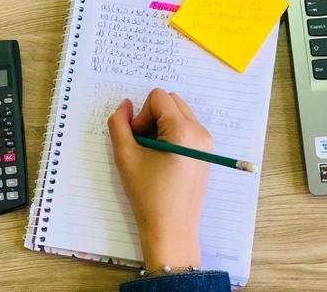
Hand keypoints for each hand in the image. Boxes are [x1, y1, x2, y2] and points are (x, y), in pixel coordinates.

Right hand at [108, 88, 212, 271]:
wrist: (172, 229)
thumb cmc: (148, 194)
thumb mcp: (125, 156)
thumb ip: (119, 124)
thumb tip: (125, 104)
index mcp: (184, 130)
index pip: (158, 97)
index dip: (142, 114)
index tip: (139, 139)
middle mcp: (200, 131)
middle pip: (171, 101)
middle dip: (153, 116)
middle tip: (144, 144)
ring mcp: (207, 141)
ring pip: (179, 112)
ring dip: (161, 124)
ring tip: (153, 152)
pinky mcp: (207, 151)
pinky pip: (186, 126)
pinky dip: (172, 133)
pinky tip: (164, 158)